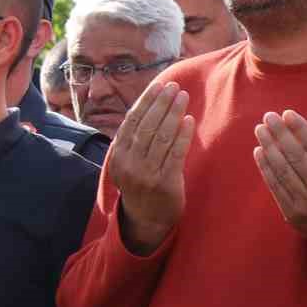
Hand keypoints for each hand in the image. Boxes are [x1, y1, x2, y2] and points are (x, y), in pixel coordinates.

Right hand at [106, 81, 193, 252]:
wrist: (145, 221)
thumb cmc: (140, 186)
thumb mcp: (128, 163)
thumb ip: (133, 141)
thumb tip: (146, 108)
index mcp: (118, 156)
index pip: (131, 121)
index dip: (146, 101)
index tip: (159, 85)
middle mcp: (129, 163)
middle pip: (146, 126)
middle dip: (161, 103)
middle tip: (174, 86)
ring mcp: (146, 174)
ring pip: (160, 136)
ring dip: (173, 113)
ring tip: (183, 97)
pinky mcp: (165, 183)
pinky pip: (175, 153)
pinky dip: (182, 135)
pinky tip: (189, 120)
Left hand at [254, 110, 306, 249]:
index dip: (300, 128)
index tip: (287, 114)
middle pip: (296, 155)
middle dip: (280, 133)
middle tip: (268, 116)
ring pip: (283, 169)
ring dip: (269, 146)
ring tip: (260, 130)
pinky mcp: (293, 213)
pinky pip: (276, 185)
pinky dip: (265, 167)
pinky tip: (259, 151)